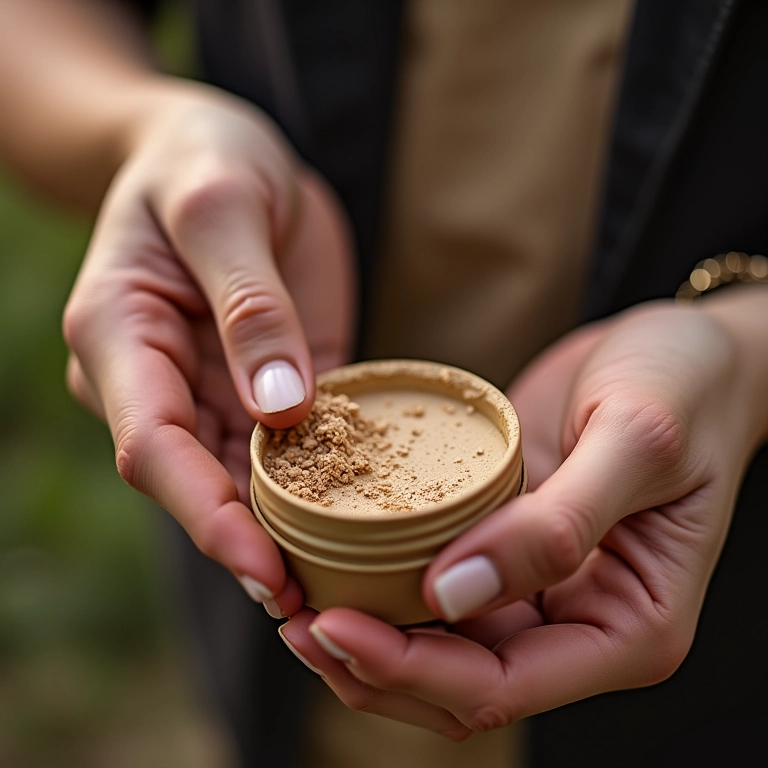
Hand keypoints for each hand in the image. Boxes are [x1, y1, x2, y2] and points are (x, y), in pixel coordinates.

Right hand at [64, 84, 353, 611]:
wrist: (223, 156)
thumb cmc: (207, 161)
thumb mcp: (224, 207)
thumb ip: (248, 305)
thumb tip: (281, 409)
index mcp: (119, 335)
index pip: (153, 446)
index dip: (205, 512)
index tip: (263, 565)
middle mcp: (156, 379)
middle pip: (195, 483)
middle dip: (249, 548)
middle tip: (317, 612)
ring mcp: (208, 390)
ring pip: (240, 481)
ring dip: (285, 538)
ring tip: (344, 593)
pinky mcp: (259, 389)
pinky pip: (285, 450)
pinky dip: (316, 492)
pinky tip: (359, 529)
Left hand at [280, 300, 757, 738]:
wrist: (681, 352)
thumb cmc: (685, 389)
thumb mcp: (636, 440)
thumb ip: (556, 525)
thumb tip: (453, 593)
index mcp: (627, 625)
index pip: (503, 684)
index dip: (412, 669)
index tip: (333, 624)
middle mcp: (578, 622)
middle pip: (457, 681)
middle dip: (371, 663)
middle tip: (293, 619)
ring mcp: (537, 588)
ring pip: (438, 644)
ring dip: (365, 633)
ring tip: (293, 597)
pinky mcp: (505, 545)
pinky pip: (436, 584)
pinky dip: (382, 582)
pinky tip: (331, 554)